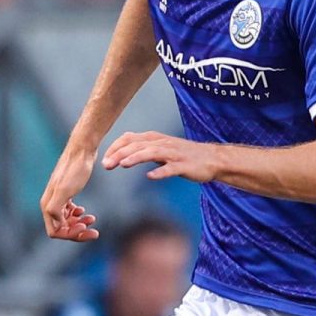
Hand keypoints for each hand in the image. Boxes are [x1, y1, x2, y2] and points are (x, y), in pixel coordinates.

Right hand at [40, 148, 100, 241]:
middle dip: (78, 232)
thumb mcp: (65, 189)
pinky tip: (85, 212)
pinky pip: (69, 212)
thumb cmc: (75, 169)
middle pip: (62, 229)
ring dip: (79, 224)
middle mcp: (50, 203)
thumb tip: (57, 223)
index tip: (85, 227)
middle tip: (95, 232)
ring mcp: (58, 198)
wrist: (82, 151)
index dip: (70, 234)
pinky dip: (78, 216)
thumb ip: (55, 207)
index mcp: (48, 205)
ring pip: (66, 221)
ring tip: (92, 219)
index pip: (55, 232)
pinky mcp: (67, 193)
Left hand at [104, 131, 221, 183]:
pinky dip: (160, 172)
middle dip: (120, 154)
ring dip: (136, 157)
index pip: (130, 138)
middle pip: (138, 145)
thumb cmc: (184, 155)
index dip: (115, 147)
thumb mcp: (161, 148)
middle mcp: (163, 144)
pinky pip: (171, 168)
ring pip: (152, 153)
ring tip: (122, 164)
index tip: (104, 158)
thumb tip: (122, 154)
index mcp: (155, 139)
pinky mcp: (184, 166)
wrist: (212, 159)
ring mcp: (174, 154)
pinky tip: (150, 176)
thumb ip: (143, 149)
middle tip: (106, 165)